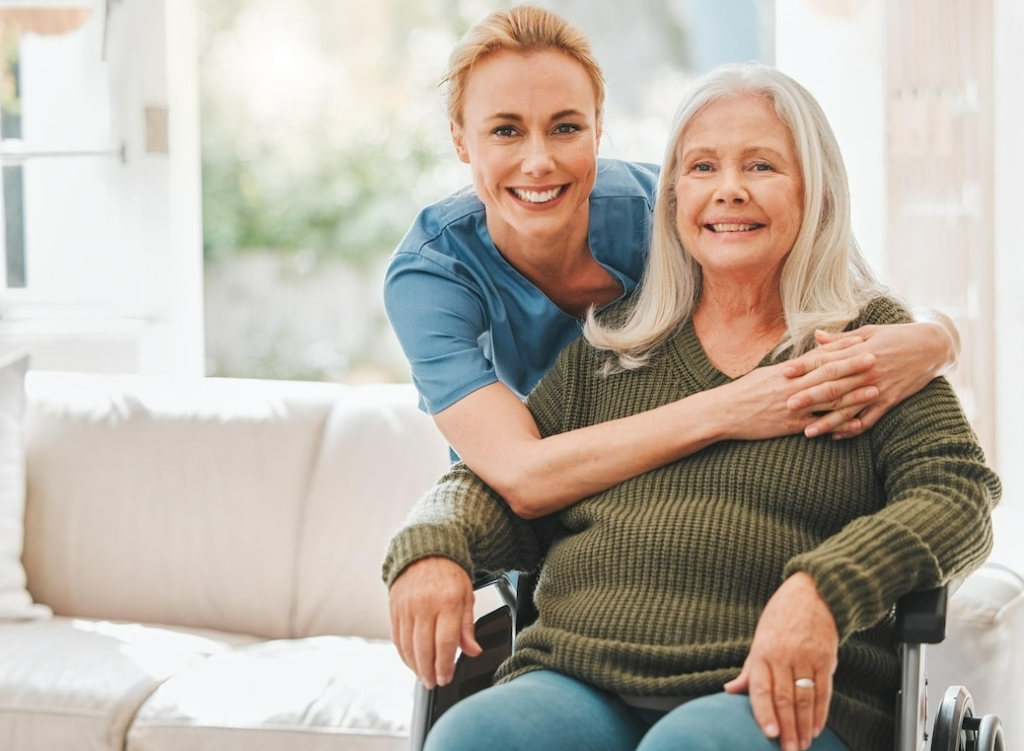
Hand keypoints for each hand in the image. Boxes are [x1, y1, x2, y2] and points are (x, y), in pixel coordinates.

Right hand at [388, 557, 480, 687]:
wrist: (425, 552)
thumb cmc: (449, 575)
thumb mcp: (467, 596)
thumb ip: (468, 626)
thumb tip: (473, 651)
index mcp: (448, 601)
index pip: (445, 641)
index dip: (445, 665)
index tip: (446, 678)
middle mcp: (424, 605)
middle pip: (424, 648)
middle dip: (429, 671)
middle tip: (434, 683)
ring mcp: (406, 607)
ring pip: (408, 646)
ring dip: (415, 667)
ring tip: (424, 677)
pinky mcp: (394, 609)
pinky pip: (397, 638)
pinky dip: (404, 655)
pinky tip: (412, 663)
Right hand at [721, 336, 877, 440]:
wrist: (725, 412)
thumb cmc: (744, 391)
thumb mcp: (766, 374)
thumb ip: (791, 368)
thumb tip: (807, 359)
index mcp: (788, 371)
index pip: (819, 357)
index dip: (842, 350)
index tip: (862, 342)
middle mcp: (793, 386)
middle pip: (828, 375)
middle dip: (854, 367)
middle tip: (877, 359)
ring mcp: (794, 406)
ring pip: (828, 399)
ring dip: (854, 395)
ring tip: (875, 390)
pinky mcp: (792, 426)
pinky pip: (819, 425)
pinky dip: (838, 425)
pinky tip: (856, 423)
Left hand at [724, 573, 838, 750]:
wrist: (814, 592)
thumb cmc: (781, 616)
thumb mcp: (760, 637)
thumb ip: (749, 668)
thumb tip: (730, 690)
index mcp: (763, 651)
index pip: (761, 687)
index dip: (764, 711)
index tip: (768, 733)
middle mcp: (785, 655)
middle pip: (785, 698)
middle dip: (786, 728)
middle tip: (787, 750)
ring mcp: (807, 657)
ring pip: (805, 698)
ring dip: (803, 726)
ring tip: (801, 745)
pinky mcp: (827, 659)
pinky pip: (825, 690)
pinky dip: (821, 713)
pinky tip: (816, 729)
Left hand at [787, 321, 954, 438]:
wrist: (933, 347)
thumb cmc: (896, 336)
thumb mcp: (869, 332)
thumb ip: (841, 339)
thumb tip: (816, 336)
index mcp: (859, 352)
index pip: (826, 360)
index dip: (804, 366)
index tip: (785, 372)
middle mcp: (867, 372)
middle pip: (834, 386)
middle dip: (809, 396)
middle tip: (787, 404)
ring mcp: (879, 389)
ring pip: (849, 408)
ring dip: (827, 421)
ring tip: (807, 431)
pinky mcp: (890, 401)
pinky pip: (869, 419)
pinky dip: (853, 429)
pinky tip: (836, 436)